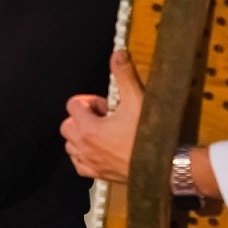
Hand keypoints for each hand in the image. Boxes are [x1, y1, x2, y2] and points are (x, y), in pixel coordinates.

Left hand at [61, 50, 143, 181]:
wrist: (161, 166)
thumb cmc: (147, 134)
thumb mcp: (136, 100)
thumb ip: (124, 75)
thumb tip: (118, 52)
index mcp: (87, 127)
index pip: (72, 105)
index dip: (89, 101)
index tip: (107, 105)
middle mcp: (82, 146)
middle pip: (67, 125)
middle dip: (82, 118)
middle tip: (105, 118)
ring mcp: (88, 162)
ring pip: (70, 145)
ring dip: (82, 136)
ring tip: (104, 133)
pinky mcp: (96, 175)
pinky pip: (78, 164)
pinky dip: (85, 155)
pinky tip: (102, 150)